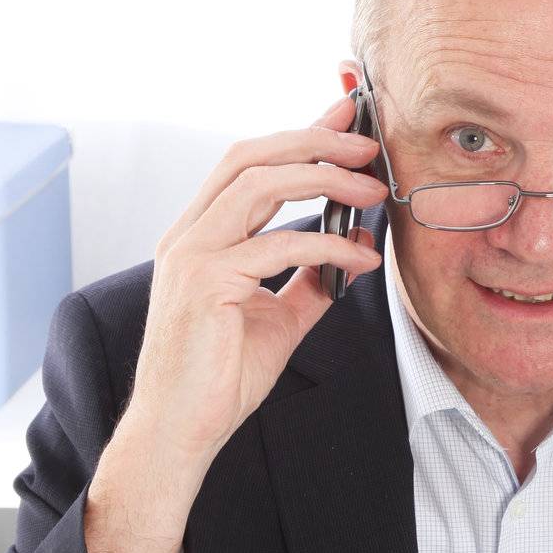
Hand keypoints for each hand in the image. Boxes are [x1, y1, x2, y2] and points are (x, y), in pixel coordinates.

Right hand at [125, 92, 387, 473]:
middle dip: (313, 140)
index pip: (248, 165)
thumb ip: (306, 283)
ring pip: (259, 185)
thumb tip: (348, 252)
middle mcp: (188, 237)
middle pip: (250, 156)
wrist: (180, 431)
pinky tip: (361, 258)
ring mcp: (192, 256)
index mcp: (199, 238)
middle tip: (368, 143)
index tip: (345, 121)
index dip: (297, 136)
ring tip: (372, 191)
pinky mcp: (206, 284)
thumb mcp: (275, 321)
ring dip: (324, 178)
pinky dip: (328, 247)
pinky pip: (278, 248)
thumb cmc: (217, 381)